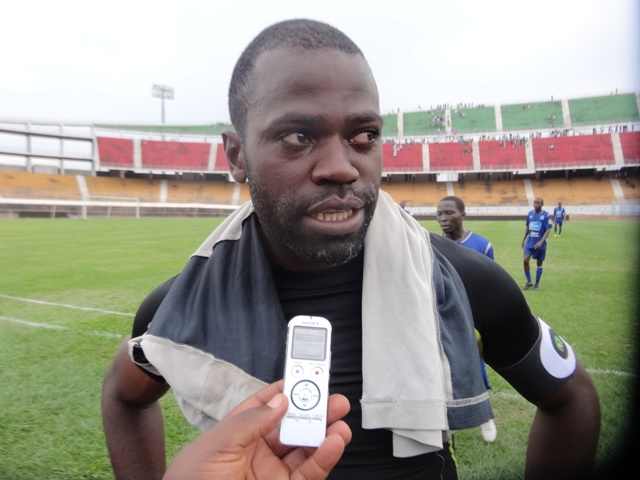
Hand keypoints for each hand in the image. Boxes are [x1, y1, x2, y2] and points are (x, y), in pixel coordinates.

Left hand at [163, 380, 350, 479]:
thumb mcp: (215, 446)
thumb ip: (249, 422)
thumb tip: (279, 401)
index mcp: (238, 435)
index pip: (266, 407)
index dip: (286, 392)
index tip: (304, 378)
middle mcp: (258, 453)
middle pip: (292, 427)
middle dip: (313, 412)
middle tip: (333, 400)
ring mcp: (273, 474)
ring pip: (306, 450)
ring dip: (325, 434)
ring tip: (339, 422)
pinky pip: (309, 474)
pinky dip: (325, 458)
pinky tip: (333, 443)